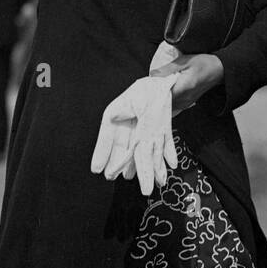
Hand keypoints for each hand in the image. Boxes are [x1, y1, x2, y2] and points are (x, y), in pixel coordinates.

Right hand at [90, 77, 177, 193]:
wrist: (165, 82)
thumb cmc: (145, 90)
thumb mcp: (134, 99)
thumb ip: (126, 112)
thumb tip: (114, 119)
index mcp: (119, 116)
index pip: (108, 136)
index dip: (102, 152)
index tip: (96, 169)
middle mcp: (132, 127)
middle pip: (127, 149)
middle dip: (124, 166)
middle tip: (116, 179)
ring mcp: (147, 130)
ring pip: (146, 152)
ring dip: (149, 168)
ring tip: (148, 186)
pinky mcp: (162, 131)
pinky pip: (164, 145)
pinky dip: (168, 154)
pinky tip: (170, 166)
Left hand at [149, 53, 223, 114]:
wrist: (219, 70)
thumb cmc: (204, 63)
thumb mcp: (185, 61)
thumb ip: (168, 69)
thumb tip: (153, 75)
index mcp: (184, 88)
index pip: (162, 95)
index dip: (151, 93)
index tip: (143, 89)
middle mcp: (185, 99)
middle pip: (163, 103)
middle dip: (153, 97)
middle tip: (144, 90)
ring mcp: (186, 103)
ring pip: (167, 106)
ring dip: (158, 100)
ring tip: (151, 92)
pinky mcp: (186, 103)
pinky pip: (172, 106)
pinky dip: (165, 102)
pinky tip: (161, 95)